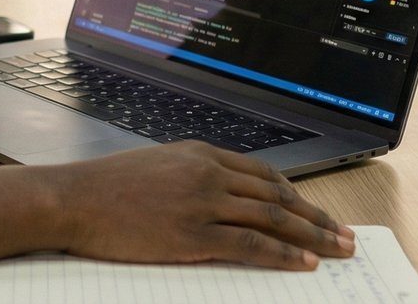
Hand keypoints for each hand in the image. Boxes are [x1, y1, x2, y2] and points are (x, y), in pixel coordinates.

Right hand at [56, 142, 353, 269]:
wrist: (72, 199)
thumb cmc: (104, 187)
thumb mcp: (154, 166)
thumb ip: (191, 176)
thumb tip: (221, 195)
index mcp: (200, 154)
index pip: (263, 174)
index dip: (298, 195)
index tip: (317, 211)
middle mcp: (208, 173)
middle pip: (277, 196)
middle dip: (317, 217)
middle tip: (345, 234)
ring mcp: (202, 203)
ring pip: (272, 219)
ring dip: (312, 236)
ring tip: (338, 250)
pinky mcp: (192, 234)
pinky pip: (250, 245)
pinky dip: (282, 254)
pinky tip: (303, 263)